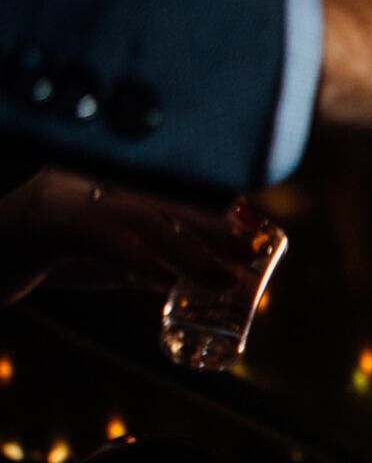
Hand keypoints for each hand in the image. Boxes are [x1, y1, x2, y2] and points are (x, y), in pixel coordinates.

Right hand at [0, 168, 251, 304]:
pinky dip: (135, 260)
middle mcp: (83, 181)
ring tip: (223, 278)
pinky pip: (98, 240)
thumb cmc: (26, 258)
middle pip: (162, 201)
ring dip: (187, 251)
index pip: (167, 193)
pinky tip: (164, 281)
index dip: (212, 210)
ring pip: (137, 220)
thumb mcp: (91, 263)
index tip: (253, 226)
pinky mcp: (41, 225)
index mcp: (98, 183)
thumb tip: (177, 281)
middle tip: (253, 253)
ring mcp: (61, 199)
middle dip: (212, 229)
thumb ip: (133, 266)